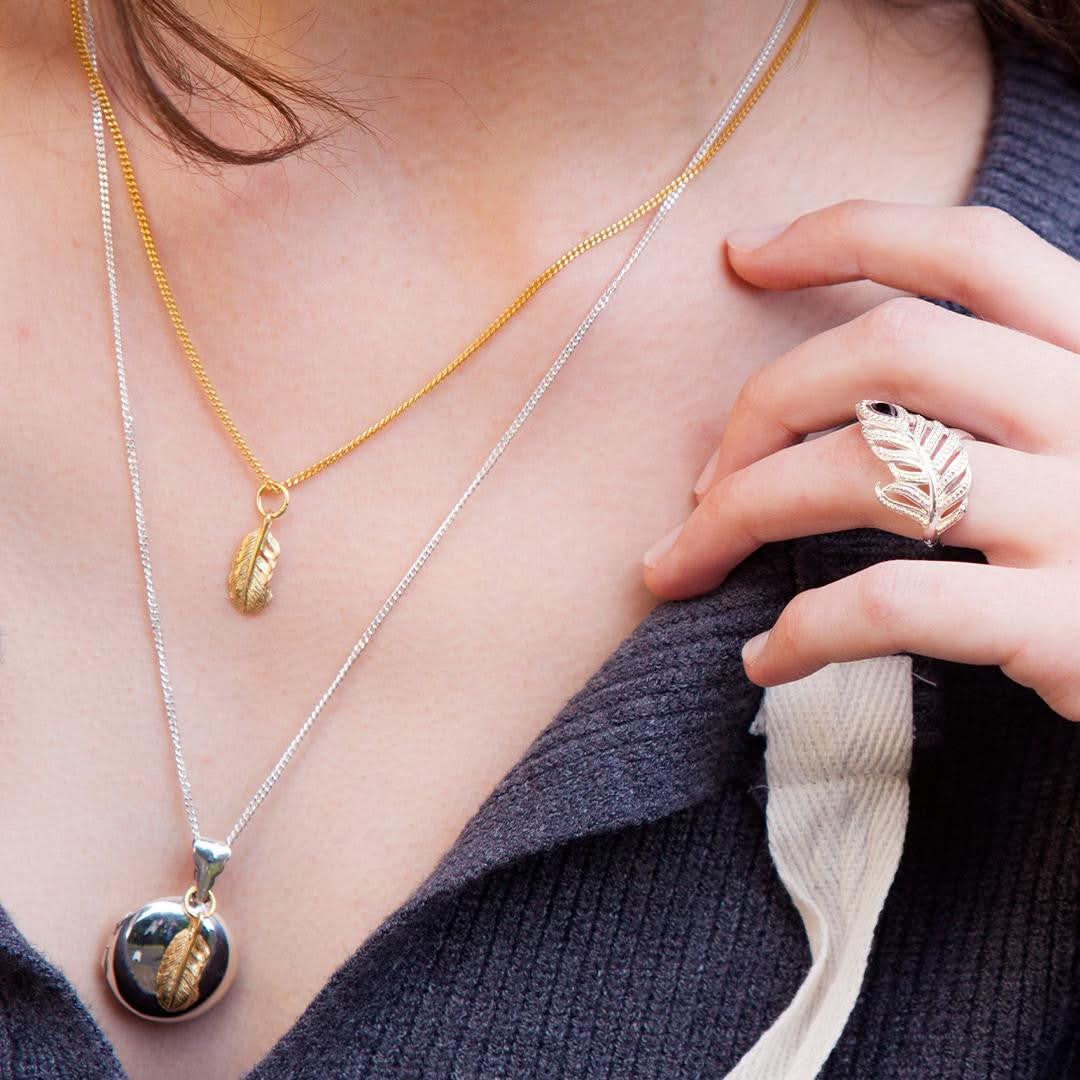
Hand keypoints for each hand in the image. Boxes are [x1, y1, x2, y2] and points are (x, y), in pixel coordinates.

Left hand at [642, 200, 1079, 721]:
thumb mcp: (1078, 434)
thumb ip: (1004, 388)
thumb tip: (830, 382)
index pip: (970, 252)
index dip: (842, 236)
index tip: (741, 255)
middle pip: (889, 348)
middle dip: (760, 408)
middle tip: (702, 483)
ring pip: (862, 469)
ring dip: (737, 516)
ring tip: (689, 565)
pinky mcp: (1064, 625)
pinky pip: (891, 602)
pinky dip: (802, 629)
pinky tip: (765, 659)